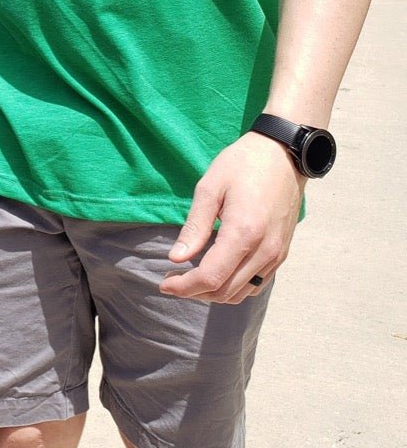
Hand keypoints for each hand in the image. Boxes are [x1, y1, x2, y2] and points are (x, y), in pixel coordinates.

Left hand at [159, 132, 305, 303]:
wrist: (283, 154)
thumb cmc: (242, 165)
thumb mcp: (209, 188)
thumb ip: (194, 227)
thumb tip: (176, 258)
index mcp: (244, 232)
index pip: (211, 277)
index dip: (184, 287)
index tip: (163, 284)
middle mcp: (265, 250)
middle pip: (225, 292)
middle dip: (195, 292)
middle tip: (172, 280)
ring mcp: (276, 254)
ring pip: (242, 293)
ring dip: (214, 293)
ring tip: (190, 278)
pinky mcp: (282, 253)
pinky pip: (257, 284)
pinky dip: (233, 286)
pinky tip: (216, 272)